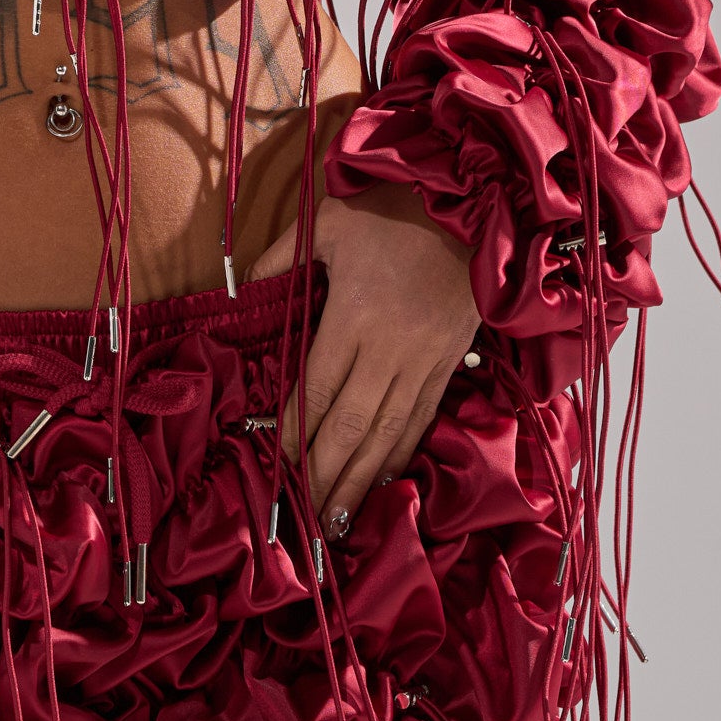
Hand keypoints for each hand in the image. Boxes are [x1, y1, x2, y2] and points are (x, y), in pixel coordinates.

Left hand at [247, 182, 478, 535]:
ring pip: (390, 431)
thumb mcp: (329, 220)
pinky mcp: (450, 360)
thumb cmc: (393, 205)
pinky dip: (404, 452)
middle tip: (308, 517)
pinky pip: (424, 416)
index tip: (277, 460)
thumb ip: (284, 255)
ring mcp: (425, 360)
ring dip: (364, 478)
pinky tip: (388, 477)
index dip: (295, 430)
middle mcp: (390, 349)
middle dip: (327, 473)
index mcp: (354, 316)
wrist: (474, 201)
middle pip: (352, 425)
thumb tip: (245, 283)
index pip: (317, 389)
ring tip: (342, 518)